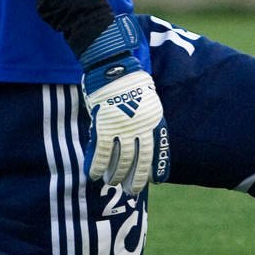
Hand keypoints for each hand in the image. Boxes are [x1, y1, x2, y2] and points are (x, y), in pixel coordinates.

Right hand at [80, 15, 169, 195]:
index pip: (159, 149)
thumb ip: (145, 117)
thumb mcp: (147, 98)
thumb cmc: (128, 79)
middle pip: (141, 160)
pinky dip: (97, 166)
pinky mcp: (104, 125)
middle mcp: (141, 126)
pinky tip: (94, 176)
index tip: (156, 180)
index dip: (158, 167)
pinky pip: (101, 152)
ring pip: (120, 160)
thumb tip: (140, 136)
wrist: (113, 64)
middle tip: (132, 191)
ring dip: (116, 175)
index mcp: (154, 119)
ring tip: (112, 183)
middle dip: (136, 178)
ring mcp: (122, 127)